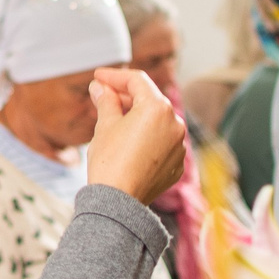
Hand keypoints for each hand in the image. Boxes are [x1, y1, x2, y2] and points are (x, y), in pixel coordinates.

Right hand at [85, 69, 185, 203]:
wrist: (118, 202)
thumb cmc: (110, 161)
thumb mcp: (105, 125)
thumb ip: (106, 100)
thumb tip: (100, 88)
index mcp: (157, 108)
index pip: (136, 81)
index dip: (114, 76)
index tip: (99, 77)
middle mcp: (175, 123)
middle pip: (149, 100)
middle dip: (126, 96)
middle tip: (103, 96)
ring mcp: (179, 145)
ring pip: (157, 122)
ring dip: (138, 117)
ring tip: (115, 120)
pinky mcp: (177, 164)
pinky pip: (162, 143)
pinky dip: (147, 138)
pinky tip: (129, 143)